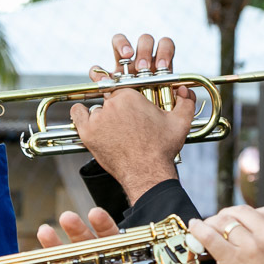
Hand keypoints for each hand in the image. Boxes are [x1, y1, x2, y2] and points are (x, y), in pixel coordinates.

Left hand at [72, 33, 195, 202]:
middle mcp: (112, 103)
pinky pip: (78, 114)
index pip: (122, 90)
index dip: (127, 101)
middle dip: (117, 110)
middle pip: (109, 99)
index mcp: (131, 95)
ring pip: (96, 109)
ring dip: (102, 117)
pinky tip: (88, 120)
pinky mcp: (88, 132)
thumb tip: (184, 90)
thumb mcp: (180, 123)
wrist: (147, 173)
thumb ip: (185, 102)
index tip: (130, 111)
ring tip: (113, 131)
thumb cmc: (162, 149)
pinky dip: (81, 115)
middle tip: (124, 125)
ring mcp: (98, 118)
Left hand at [189, 205, 263, 263]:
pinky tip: (194, 230)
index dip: (251, 215)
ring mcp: (253, 247)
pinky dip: (199, 230)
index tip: (241, 222)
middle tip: (219, 226)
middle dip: (228, 217)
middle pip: (243, 212)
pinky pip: (211, 236)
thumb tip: (249, 233)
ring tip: (206, 232)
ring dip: (212, 224)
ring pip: (225, 221)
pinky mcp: (234, 260)